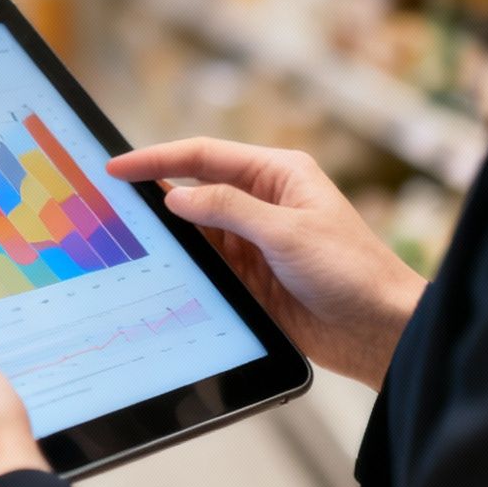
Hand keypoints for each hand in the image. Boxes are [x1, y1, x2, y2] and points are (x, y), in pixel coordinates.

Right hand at [108, 138, 425, 388]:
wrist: (378, 330)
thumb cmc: (352, 270)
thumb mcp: (287, 232)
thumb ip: (229, 209)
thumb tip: (176, 197)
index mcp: (278, 174)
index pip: (206, 156)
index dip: (159, 159)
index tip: (119, 166)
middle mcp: (263, 202)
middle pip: (196, 188)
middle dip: (155, 191)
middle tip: (108, 197)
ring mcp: (254, 241)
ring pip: (196, 228)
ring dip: (166, 231)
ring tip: (121, 232)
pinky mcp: (250, 277)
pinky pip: (206, 264)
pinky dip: (182, 263)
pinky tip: (156, 265)